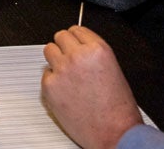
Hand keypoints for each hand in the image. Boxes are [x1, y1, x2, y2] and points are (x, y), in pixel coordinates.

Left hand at [41, 26, 142, 148]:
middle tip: (70, 60)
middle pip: (60, 36)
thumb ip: (94, 54)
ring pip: (48, 50)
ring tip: (66, 74)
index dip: (76, 38)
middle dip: (64, 47)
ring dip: (55, 59)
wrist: (114, 134)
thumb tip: (79, 47)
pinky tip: (65, 91)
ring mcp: (61, 70)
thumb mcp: (113, 70)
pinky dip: (52, 80)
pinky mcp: (49, 86)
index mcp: (97, 50)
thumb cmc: (118, 109)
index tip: (75, 44)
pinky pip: (45, 74)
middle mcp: (78, 56)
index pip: (76, 29)